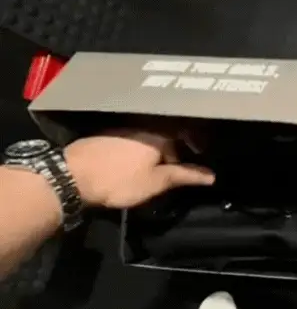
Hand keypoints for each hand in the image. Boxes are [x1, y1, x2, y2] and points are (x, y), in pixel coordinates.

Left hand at [64, 130, 214, 208]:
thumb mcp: (156, 182)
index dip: (195, 143)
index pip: (185, 133)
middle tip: (180, 167)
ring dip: (159, 149)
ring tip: (160, 167)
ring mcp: (123, 129)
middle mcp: (142, 126)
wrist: (74, 176)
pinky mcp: (107, 135)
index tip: (200, 156)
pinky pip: (134, 138)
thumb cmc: (120, 180)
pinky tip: (137, 162)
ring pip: (150, 135)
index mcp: (158, 135)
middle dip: (177, 148)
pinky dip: (143, 148)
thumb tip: (211, 176)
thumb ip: (184, 176)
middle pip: (167, 133)